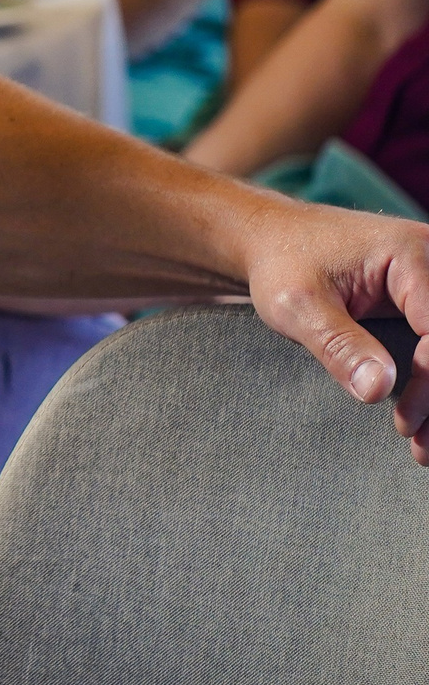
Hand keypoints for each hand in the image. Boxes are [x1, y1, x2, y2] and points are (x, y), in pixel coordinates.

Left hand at [241, 199, 428, 461]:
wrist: (271, 239)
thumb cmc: (280, 263)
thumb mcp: (296, 304)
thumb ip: (337, 344)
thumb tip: (379, 390)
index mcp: (410, 254)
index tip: (404, 421)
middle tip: (421, 445)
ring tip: (423, 445)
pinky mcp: (428, 297)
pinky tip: (424, 419)